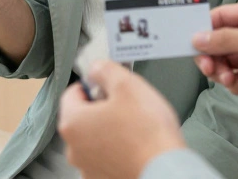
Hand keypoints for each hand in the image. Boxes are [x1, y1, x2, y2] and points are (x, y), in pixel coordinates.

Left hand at [58, 61, 186, 178]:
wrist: (165, 169)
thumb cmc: (147, 131)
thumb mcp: (127, 85)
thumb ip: (105, 70)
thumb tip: (96, 69)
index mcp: (72, 123)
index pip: (72, 93)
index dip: (93, 85)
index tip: (110, 87)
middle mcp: (74, 149)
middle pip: (82, 117)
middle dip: (102, 109)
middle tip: (127, 107)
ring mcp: (87, 167)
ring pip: (94, 139)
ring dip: (109, 131)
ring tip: (134, 129)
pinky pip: (105, 159)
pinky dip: (116, 152)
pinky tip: (134, 148)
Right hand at [192, 0, 237, 109]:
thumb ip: (227, 40)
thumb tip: (197, 38)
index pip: (219, 17)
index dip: (203, 30)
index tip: (190, 45)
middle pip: (218, 42)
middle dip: (211, 57)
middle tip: (209, 69)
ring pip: (225, 62)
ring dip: (224, 73)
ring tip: (232, 81)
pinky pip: (237, 79)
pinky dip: (237, 85)